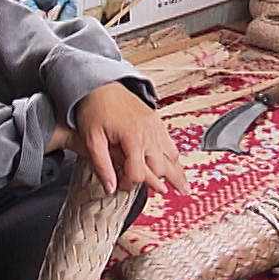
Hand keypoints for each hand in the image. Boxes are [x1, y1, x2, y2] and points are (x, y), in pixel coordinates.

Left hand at [53, 82, 188, 196]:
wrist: (101, 84)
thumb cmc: (94, 109)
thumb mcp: (92, 139)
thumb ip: (102, 165)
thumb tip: (109, 188)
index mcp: (133, 138)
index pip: (138, 172)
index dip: (128, 184)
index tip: (119, 186)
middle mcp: (148, 133)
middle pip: (161, 166)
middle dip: (168, 183)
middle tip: (174, 195)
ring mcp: (154, 126)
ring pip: (170, 155)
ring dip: (178, 172)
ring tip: (185, 187)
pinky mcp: (155, 121)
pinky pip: (169, 142)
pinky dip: (174, 156)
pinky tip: (176, 164)